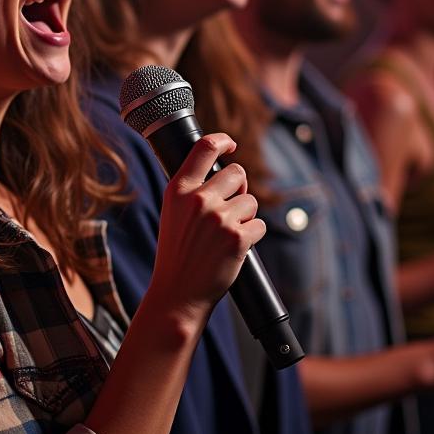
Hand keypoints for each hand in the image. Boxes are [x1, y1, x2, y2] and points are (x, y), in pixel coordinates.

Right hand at [150, 133, 264, 320]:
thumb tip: (228, 173)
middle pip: (237, 173)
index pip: (204, 148)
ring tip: (226, 235)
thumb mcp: (173, 213)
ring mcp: (218, 218)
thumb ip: (192, 190)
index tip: (231, 145)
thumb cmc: (177, 252)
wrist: (178, 292)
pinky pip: (260, 225)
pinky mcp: (238, 238)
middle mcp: (198, 199)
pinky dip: (253, 236)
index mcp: (178, 190)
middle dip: (239, 189)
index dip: (223, 141)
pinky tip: (235, 248)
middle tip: (230, 209)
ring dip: (246, 216)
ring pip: (251, 201)